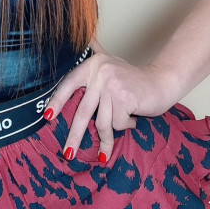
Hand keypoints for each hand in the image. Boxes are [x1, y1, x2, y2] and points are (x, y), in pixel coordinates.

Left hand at [44, 48, 179, 163]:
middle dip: (75, 136)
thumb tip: (75, 56)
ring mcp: (112, 85)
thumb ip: (93, 67)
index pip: (69, 84)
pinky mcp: (124, 98)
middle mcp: (100, 72)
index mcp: (93, 64)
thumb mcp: (111, 66)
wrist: (162, 81)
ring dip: (105, 141)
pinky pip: (117, 123)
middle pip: (83, 110)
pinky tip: (132, 120)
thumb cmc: (134, 80)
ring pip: (101, 122)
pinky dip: (125, 126)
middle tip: (68, 153)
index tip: (47, 117)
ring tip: (104, 153)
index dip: (57, 101)